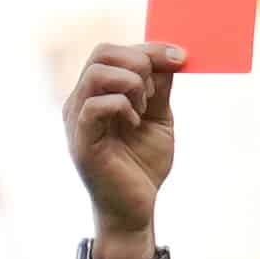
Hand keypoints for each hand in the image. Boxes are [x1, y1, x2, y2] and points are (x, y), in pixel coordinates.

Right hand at [64, 43, 183, 246]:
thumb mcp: (158, 120)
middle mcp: (82, 99)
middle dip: (140, 62)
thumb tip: (170, 55)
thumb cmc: (143, 165)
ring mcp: (78, 118)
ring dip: (131, 84)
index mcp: (98, 92)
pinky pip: (94, 106)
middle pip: (102, 53)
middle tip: (156, 92)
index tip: (181, 57)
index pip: (114, 52)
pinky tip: (134, 124)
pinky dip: (122, 107)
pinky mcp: (82, 140)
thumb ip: (159, 89)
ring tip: (143, 109)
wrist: (136, 209)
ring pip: (97, 73)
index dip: (149, 49)